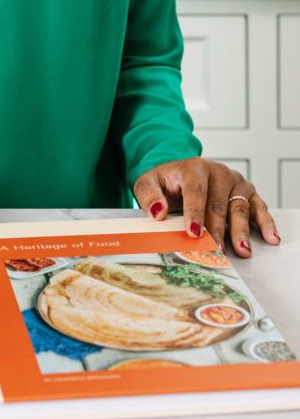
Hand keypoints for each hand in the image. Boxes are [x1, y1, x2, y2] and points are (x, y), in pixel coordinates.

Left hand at [133, 157, 279, 257]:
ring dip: (240, 231)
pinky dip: (266, 222)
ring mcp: (234, 181)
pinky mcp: (247, 191)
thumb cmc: (166, 182)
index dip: (194, 213)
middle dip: (216, 230)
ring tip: (241, 250)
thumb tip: (157, 211)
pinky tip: (270, 237)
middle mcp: (217, 171)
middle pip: (218, 204)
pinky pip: (258, 207)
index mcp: (194, 167)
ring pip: (238, 208)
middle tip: (215, 251)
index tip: (193, 232)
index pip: (195, 191)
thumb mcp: (148, 183)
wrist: (180, 173)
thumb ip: (149, 195)